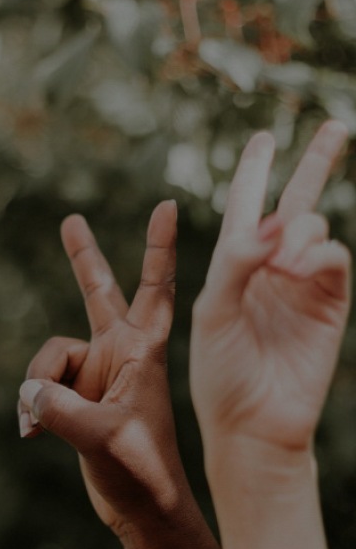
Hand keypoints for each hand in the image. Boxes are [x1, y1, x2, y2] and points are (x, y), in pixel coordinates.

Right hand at [18, 201, 198, 536]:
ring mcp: (97, 374)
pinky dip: (30, 408)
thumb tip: (27, 392)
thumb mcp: (101, 437)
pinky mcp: (77, 397)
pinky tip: (33, 435)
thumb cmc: (142, 470)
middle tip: (70, 220)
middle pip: (98, 294)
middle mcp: (121, 355)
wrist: (143, 508)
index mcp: (144, 353)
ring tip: (41, 424)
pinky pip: (37, 386)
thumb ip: (57, 408)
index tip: (167, 205)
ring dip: (38, 388)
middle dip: (84, 259)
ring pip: (47, 358)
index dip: (158, 248)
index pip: (155, 290)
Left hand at [190, 123, 350, 454]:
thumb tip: (268, 226)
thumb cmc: (220, 372)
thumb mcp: (212, 313)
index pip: (244, 207)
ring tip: (280, 261)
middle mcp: (269, 267)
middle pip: (294, 203)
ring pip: (312, 227)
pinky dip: (318, 252)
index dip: (254, 173)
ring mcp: (302, 282)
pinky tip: (299, 266)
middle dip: (313, 165)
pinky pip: (333, 257)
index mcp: (230, 266)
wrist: (254, 421)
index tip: (263, 138)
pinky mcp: (330, 301)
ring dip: (297, 231)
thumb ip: (235, 265)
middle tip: (335, 127)